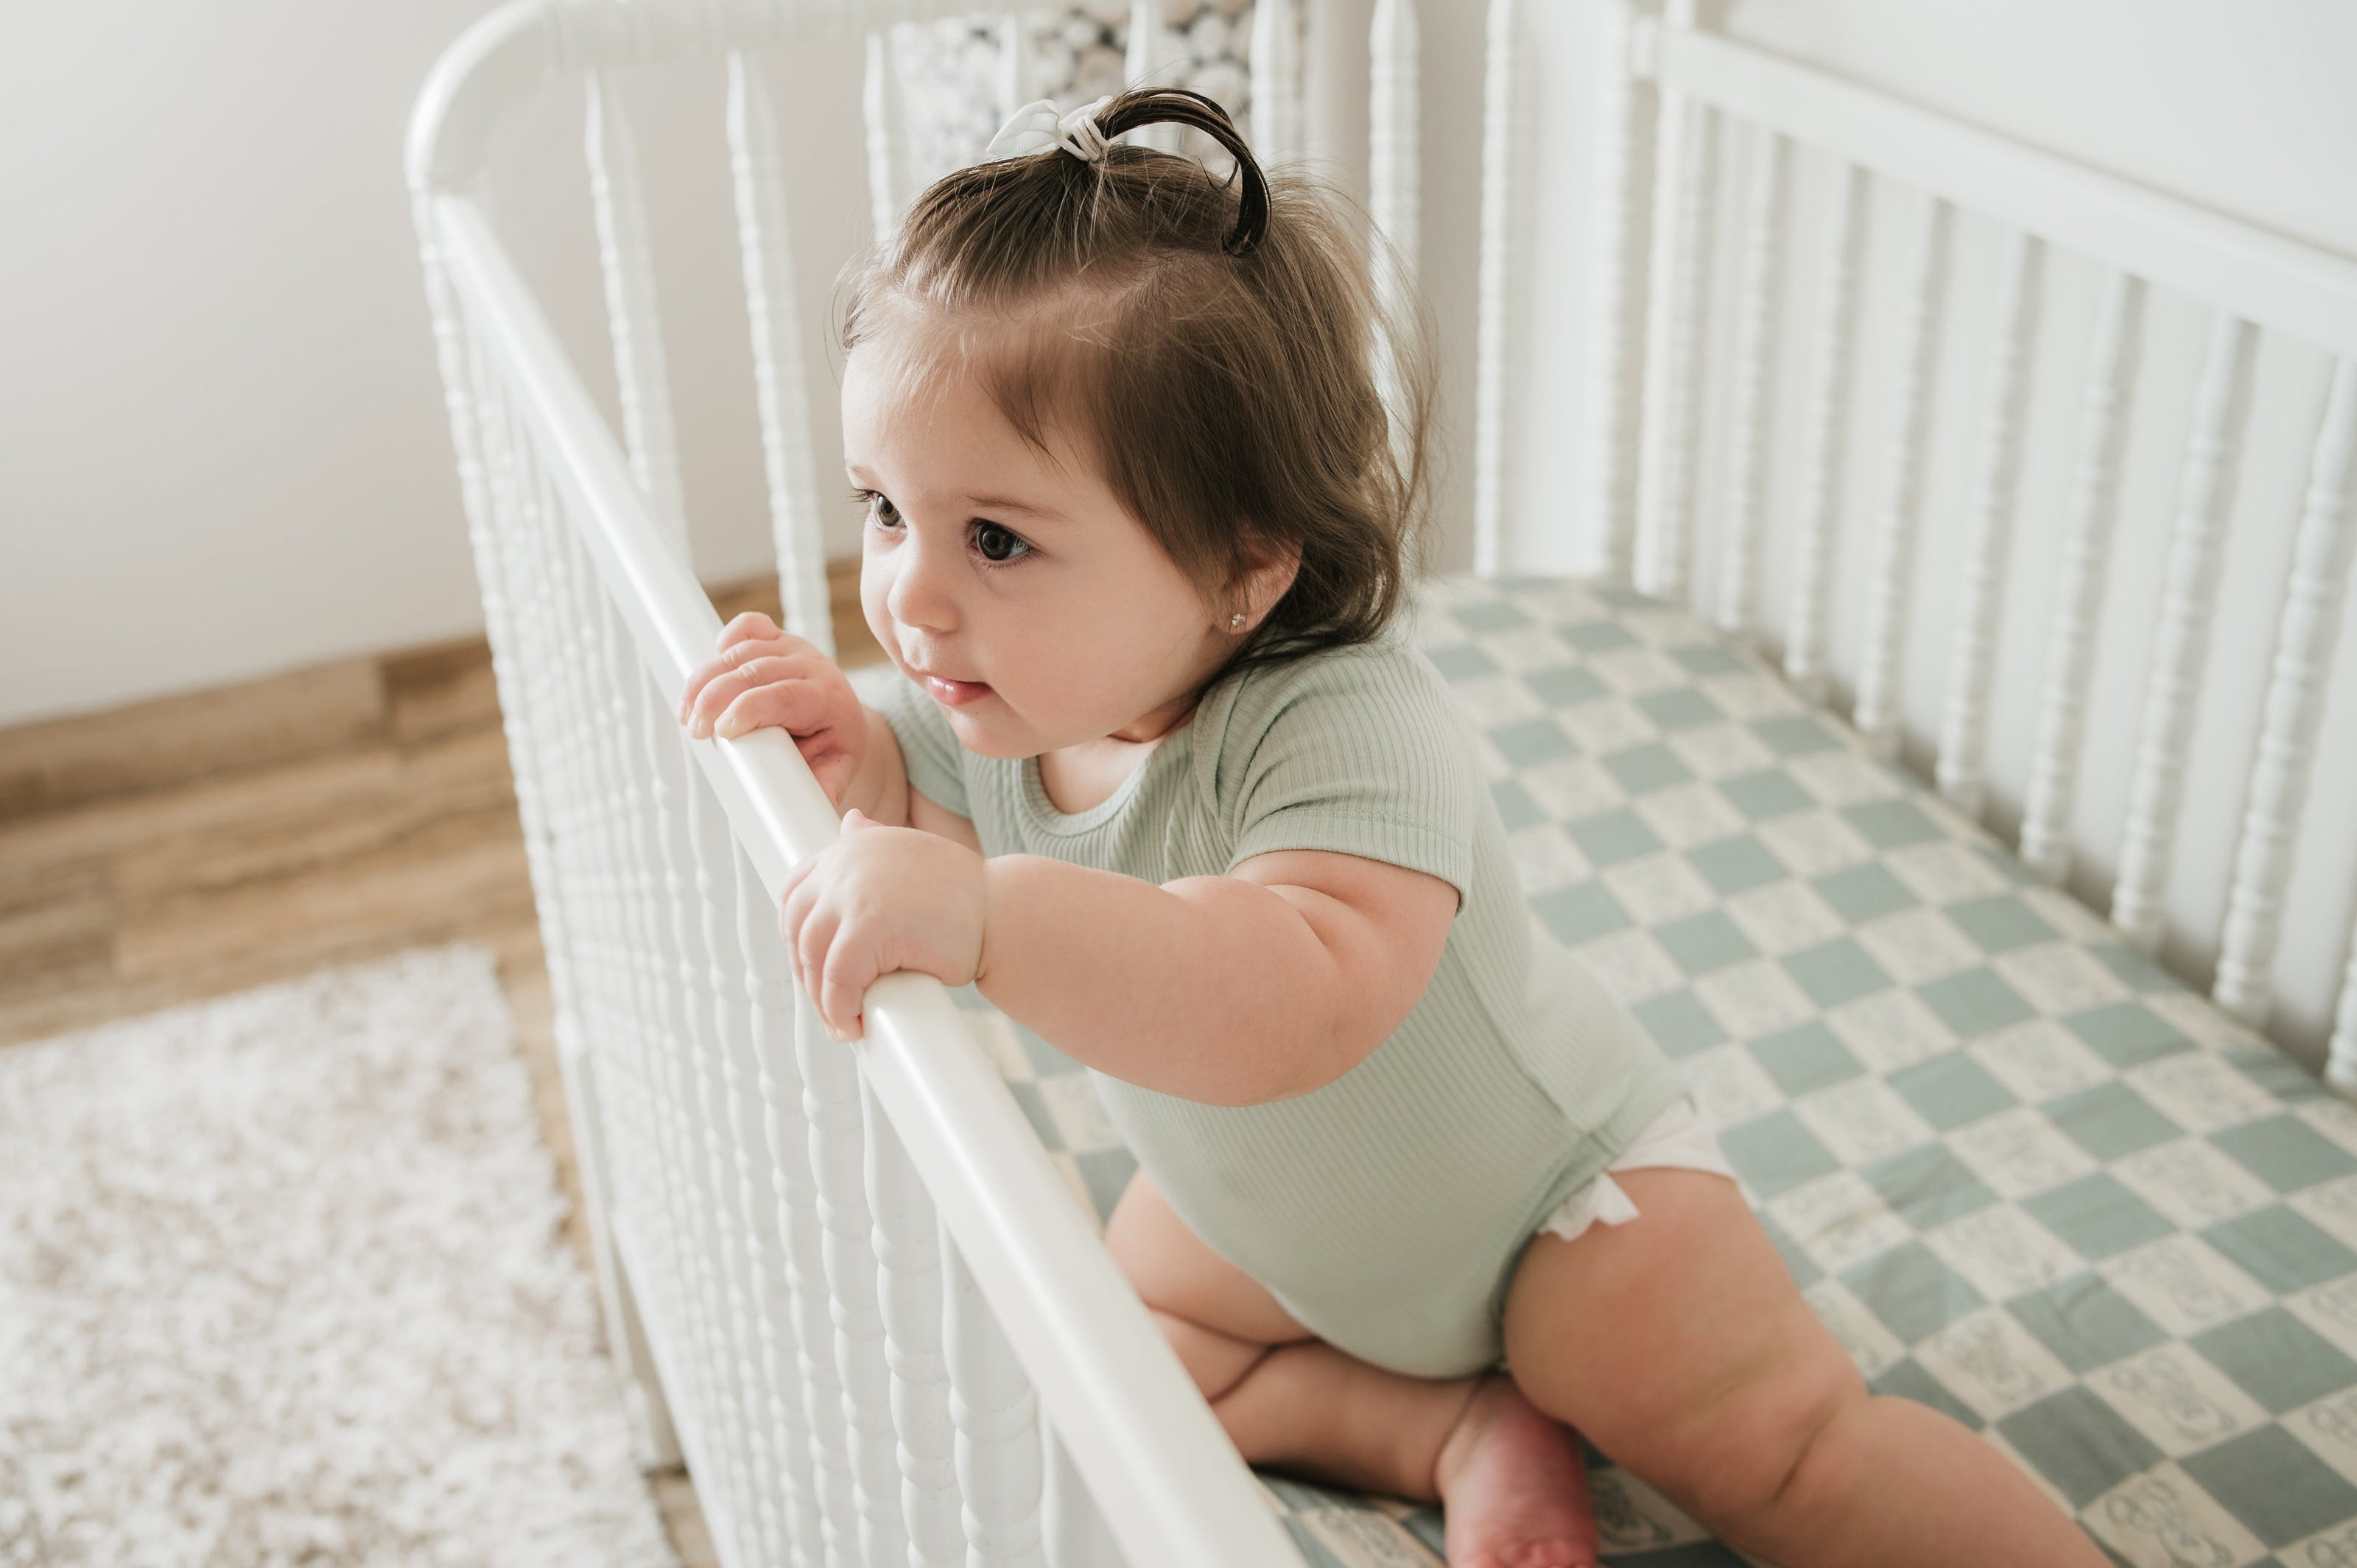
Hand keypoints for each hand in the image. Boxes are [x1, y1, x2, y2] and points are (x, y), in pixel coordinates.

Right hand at [677, 611, 865, 802]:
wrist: (846, 720)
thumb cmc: (834, 747)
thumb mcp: (835, 771)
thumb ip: (821, 788)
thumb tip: (810, 810)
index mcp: (830, 699)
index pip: (787, 696)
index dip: (749, 708)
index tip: (722, 731)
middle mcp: (812, 667)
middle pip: (756, 671)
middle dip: (717, 697)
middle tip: (696, 729)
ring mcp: (794, 648)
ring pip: (743, 651)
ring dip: (707, 679)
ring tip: (688, 712)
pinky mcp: (776, 638)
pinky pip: (749, 626)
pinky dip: (727, 638)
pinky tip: (710, 660)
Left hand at [781, 808, 988, 1040]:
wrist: (1003, 913)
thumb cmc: (965, 894)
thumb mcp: (911, 854)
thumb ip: (874, 844)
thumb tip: (850, 821)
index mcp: (853, 843)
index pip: (797, 891)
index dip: (797, 935)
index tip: (814, 967)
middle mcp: (846, 861)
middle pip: (798, 927)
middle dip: (808, 973)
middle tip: (830, 1005)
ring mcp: (853, 891)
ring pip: (813, 957)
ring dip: (823, 999)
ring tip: (842, 1022)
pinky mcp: (866, 926)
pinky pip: (837, 979)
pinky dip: (840, 1009)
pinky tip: (854, 1025)